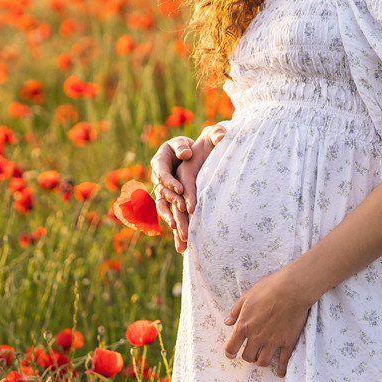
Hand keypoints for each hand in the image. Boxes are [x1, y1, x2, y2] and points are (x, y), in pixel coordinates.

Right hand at [151, 124, 224, 250]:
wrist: (203, 154)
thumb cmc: (205, 141)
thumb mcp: (210, 134)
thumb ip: (214, 134)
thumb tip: (220, 138)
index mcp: (162, 158)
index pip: (163, 171)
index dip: (171, 181)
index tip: (181, 190)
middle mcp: (161, 177)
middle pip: (163, 194)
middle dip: (171, 207)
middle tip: (180, 219)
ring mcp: (167, 191)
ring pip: (166, 209)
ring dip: (173, 222)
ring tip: (181, 235)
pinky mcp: (175, 203)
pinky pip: (174, 217)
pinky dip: (178, 231)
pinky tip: (184, 247)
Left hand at [222, 267, 314, 377]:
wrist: (292, 289)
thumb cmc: (268, 288)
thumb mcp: (246, 297)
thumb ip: (236, 311)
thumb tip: (227, 322)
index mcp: (243, 326)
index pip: (231, 348)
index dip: (230, 353)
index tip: (232, 354)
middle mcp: (256, 337)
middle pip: (247, 357)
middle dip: (248, 356)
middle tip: (251, 352)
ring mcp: (272, 342)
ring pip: (263, 362)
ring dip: (261, 361)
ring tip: (262, 358)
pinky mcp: (287, 342)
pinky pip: (283, 361)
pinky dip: (281, 369)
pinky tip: (280, 373)